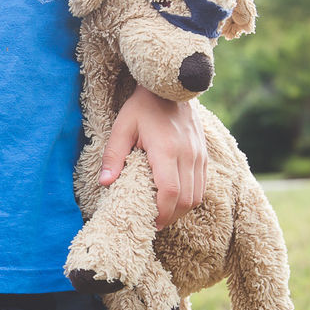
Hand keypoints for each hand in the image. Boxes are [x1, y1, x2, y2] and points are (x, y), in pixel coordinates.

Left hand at [100, 87, 206, 228]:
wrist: (171, 86)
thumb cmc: (142, 106)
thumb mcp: (122, 127)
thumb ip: (113, 155)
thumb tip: (104, 183)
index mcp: (167, 149)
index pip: (170, 191)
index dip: (161, 212)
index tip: (149, 221)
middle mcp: (188, 154)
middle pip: (187, 199)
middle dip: (170, 217)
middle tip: (153, 223)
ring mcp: (199, 155)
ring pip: (197, 196)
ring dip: (181, 210)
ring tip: (163, 214)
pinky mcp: (204, 154)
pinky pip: (202, 185)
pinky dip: (190, 198)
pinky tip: (174, 200)